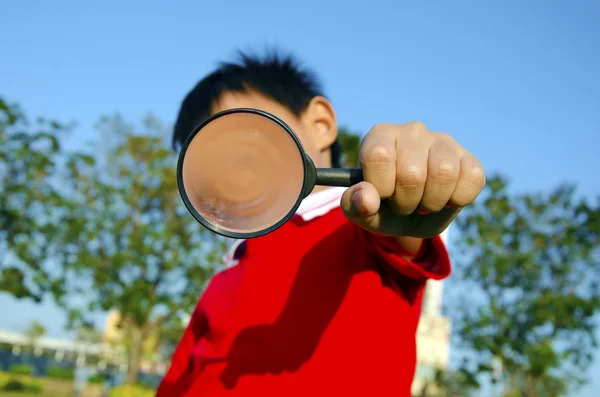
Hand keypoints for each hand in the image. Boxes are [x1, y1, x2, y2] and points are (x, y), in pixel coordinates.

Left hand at [341, 122, 485, 238]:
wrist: (414, 216)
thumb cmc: (383, 207)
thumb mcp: (362, 212)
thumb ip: (354, 206)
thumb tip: (367, 199)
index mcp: (379, 136)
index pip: (378, 156)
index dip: (381, 186)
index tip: (382, 196)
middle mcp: (411, 131)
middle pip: (412, 173)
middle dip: (406, 202)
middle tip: (403, 203)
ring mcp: (442, 141)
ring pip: (444, 172)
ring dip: (432, 202)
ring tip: (423, 202)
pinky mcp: (468, 157)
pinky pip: (472, 178)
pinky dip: (458, 199)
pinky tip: (446, 198)